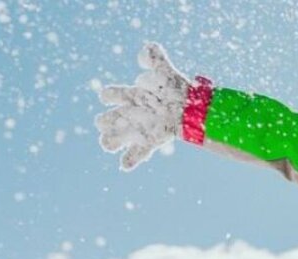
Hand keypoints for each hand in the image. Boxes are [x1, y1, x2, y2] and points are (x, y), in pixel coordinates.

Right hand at [96, 42, 190, 170]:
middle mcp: (134, 113)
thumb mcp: (164, 70)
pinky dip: (131, 159)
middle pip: (111, 119)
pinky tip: (124, 165)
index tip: (107, 96)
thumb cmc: (177, 89)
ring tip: (108, 144)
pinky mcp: (152, 141)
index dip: (109, 96)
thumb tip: (143, 54)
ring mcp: (141, 128)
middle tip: (103, 123)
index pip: (113, 95)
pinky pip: (139, 153)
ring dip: (112, 141)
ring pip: (119, 137)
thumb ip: (154, 57)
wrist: (194, 108)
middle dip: (105, 121)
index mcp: (133, 96)